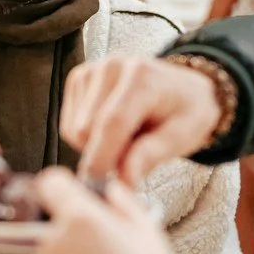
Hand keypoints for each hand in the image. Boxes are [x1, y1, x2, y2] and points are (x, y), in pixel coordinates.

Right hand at [60, 57, 222, 183]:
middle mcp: (112, 66)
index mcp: (142, 77)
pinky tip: (110, 128)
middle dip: (104, 153)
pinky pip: (69, 125)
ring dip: (95, 145)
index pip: (112, 122)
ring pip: (74, 130)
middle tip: (133, 152)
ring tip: (126, 136)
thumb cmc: (184, 111)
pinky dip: (87, 136)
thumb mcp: (183, 135)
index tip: (98, 187)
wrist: (182, 87)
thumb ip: (152, 154)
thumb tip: (125, 180)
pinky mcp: (79, 78)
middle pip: (86, 129)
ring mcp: (92, 70)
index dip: (102, 158)